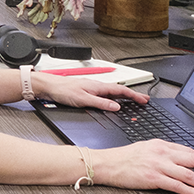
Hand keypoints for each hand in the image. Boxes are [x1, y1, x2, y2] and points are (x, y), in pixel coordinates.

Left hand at [33, 73, 148, 110]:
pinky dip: (114, 98)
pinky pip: (106, 94)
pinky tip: (114, 101)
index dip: (134, 96)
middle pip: (120, 91)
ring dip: (125, 96)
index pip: (121, 91)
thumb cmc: (63, 90)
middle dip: (133, 95)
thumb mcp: (83, 100)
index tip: (144, 100)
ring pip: (113, 92)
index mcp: (99, 87)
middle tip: (144, 100)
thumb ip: (101, 103)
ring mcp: (93, 88)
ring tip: (134, 100)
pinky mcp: (88, 91)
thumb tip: (116, 107)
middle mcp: (97, 86)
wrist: (49, 86)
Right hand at [88, 140, 193, 193]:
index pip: (190, 151)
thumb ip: (163, 152)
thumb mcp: (146, 148)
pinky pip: (177, 185)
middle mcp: (162, 153)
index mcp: (161, 145)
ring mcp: (158, 165)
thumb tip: (180, 159)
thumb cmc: (123, 158)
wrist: (106, 164)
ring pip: (189, 174)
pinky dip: (191, 191)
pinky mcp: (153, 178)